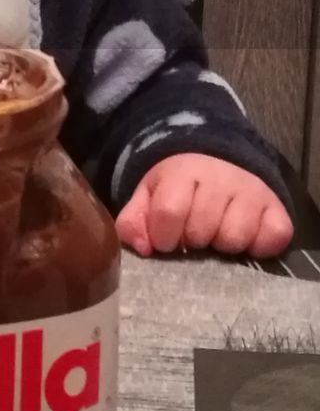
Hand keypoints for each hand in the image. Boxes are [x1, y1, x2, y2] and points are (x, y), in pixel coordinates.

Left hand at [116, 154, 292, 258]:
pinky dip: (259, 246)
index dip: (163, 235)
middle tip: (192, 233)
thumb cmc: (178, 187)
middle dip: (191, 240)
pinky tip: (245, 238)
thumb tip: (142, 247)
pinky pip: (273, 238)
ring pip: (235, 238)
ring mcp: (252, 192)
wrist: (217, 162)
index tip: (166, 240)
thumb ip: (133, 221)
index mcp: (183, 173)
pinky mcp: (277, 208)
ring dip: (222, 244)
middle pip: (202, 230)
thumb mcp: (148, 196)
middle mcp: (220, 179)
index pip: (170, 211)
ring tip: (216, 233)